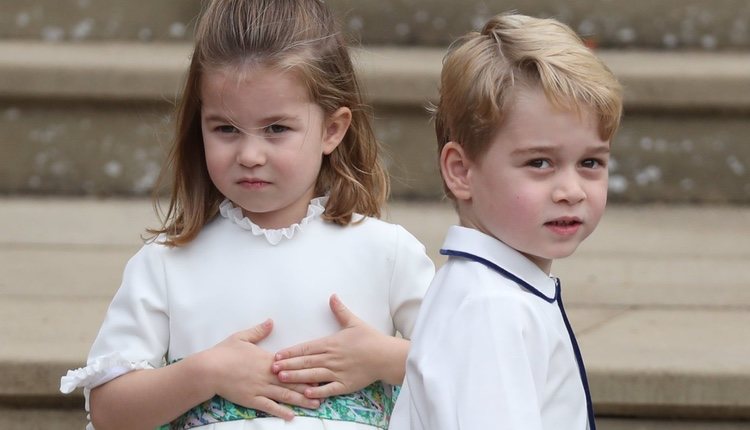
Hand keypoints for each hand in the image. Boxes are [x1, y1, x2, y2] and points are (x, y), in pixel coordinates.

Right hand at [201, 319, 320, 419]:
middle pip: (292, 382)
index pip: (292, 365)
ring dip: (301, 400)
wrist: (208, 369)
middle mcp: (267, 375)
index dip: (307, 369)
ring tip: (316, 404)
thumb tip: (271, 321)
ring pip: (284, 396)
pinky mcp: (251, 400)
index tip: (321, 370)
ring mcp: (260, 388)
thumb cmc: (224, 352)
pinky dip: (281, 411)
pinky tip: (291, 416)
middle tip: (326, 390)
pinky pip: (269, 406)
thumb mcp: (242, 337)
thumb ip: (259, 330)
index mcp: (267, 360)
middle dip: (310, 387)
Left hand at [272, 295, 408, 398]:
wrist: (385, 356)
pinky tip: (306, 393)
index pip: (306, 348)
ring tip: (282, 378)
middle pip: (305, 362)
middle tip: (271, 368)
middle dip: (287, 365)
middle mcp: (331, 358)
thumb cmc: (370, 339)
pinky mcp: (345, 384)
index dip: (290, 352)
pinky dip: (317, 391)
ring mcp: (337, 372)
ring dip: (296, 377)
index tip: (277, 355)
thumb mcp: (354, 322)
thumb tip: (332, 296)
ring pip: (313, 375)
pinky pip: (328, 389)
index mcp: (331, 343)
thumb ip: (340, 310)